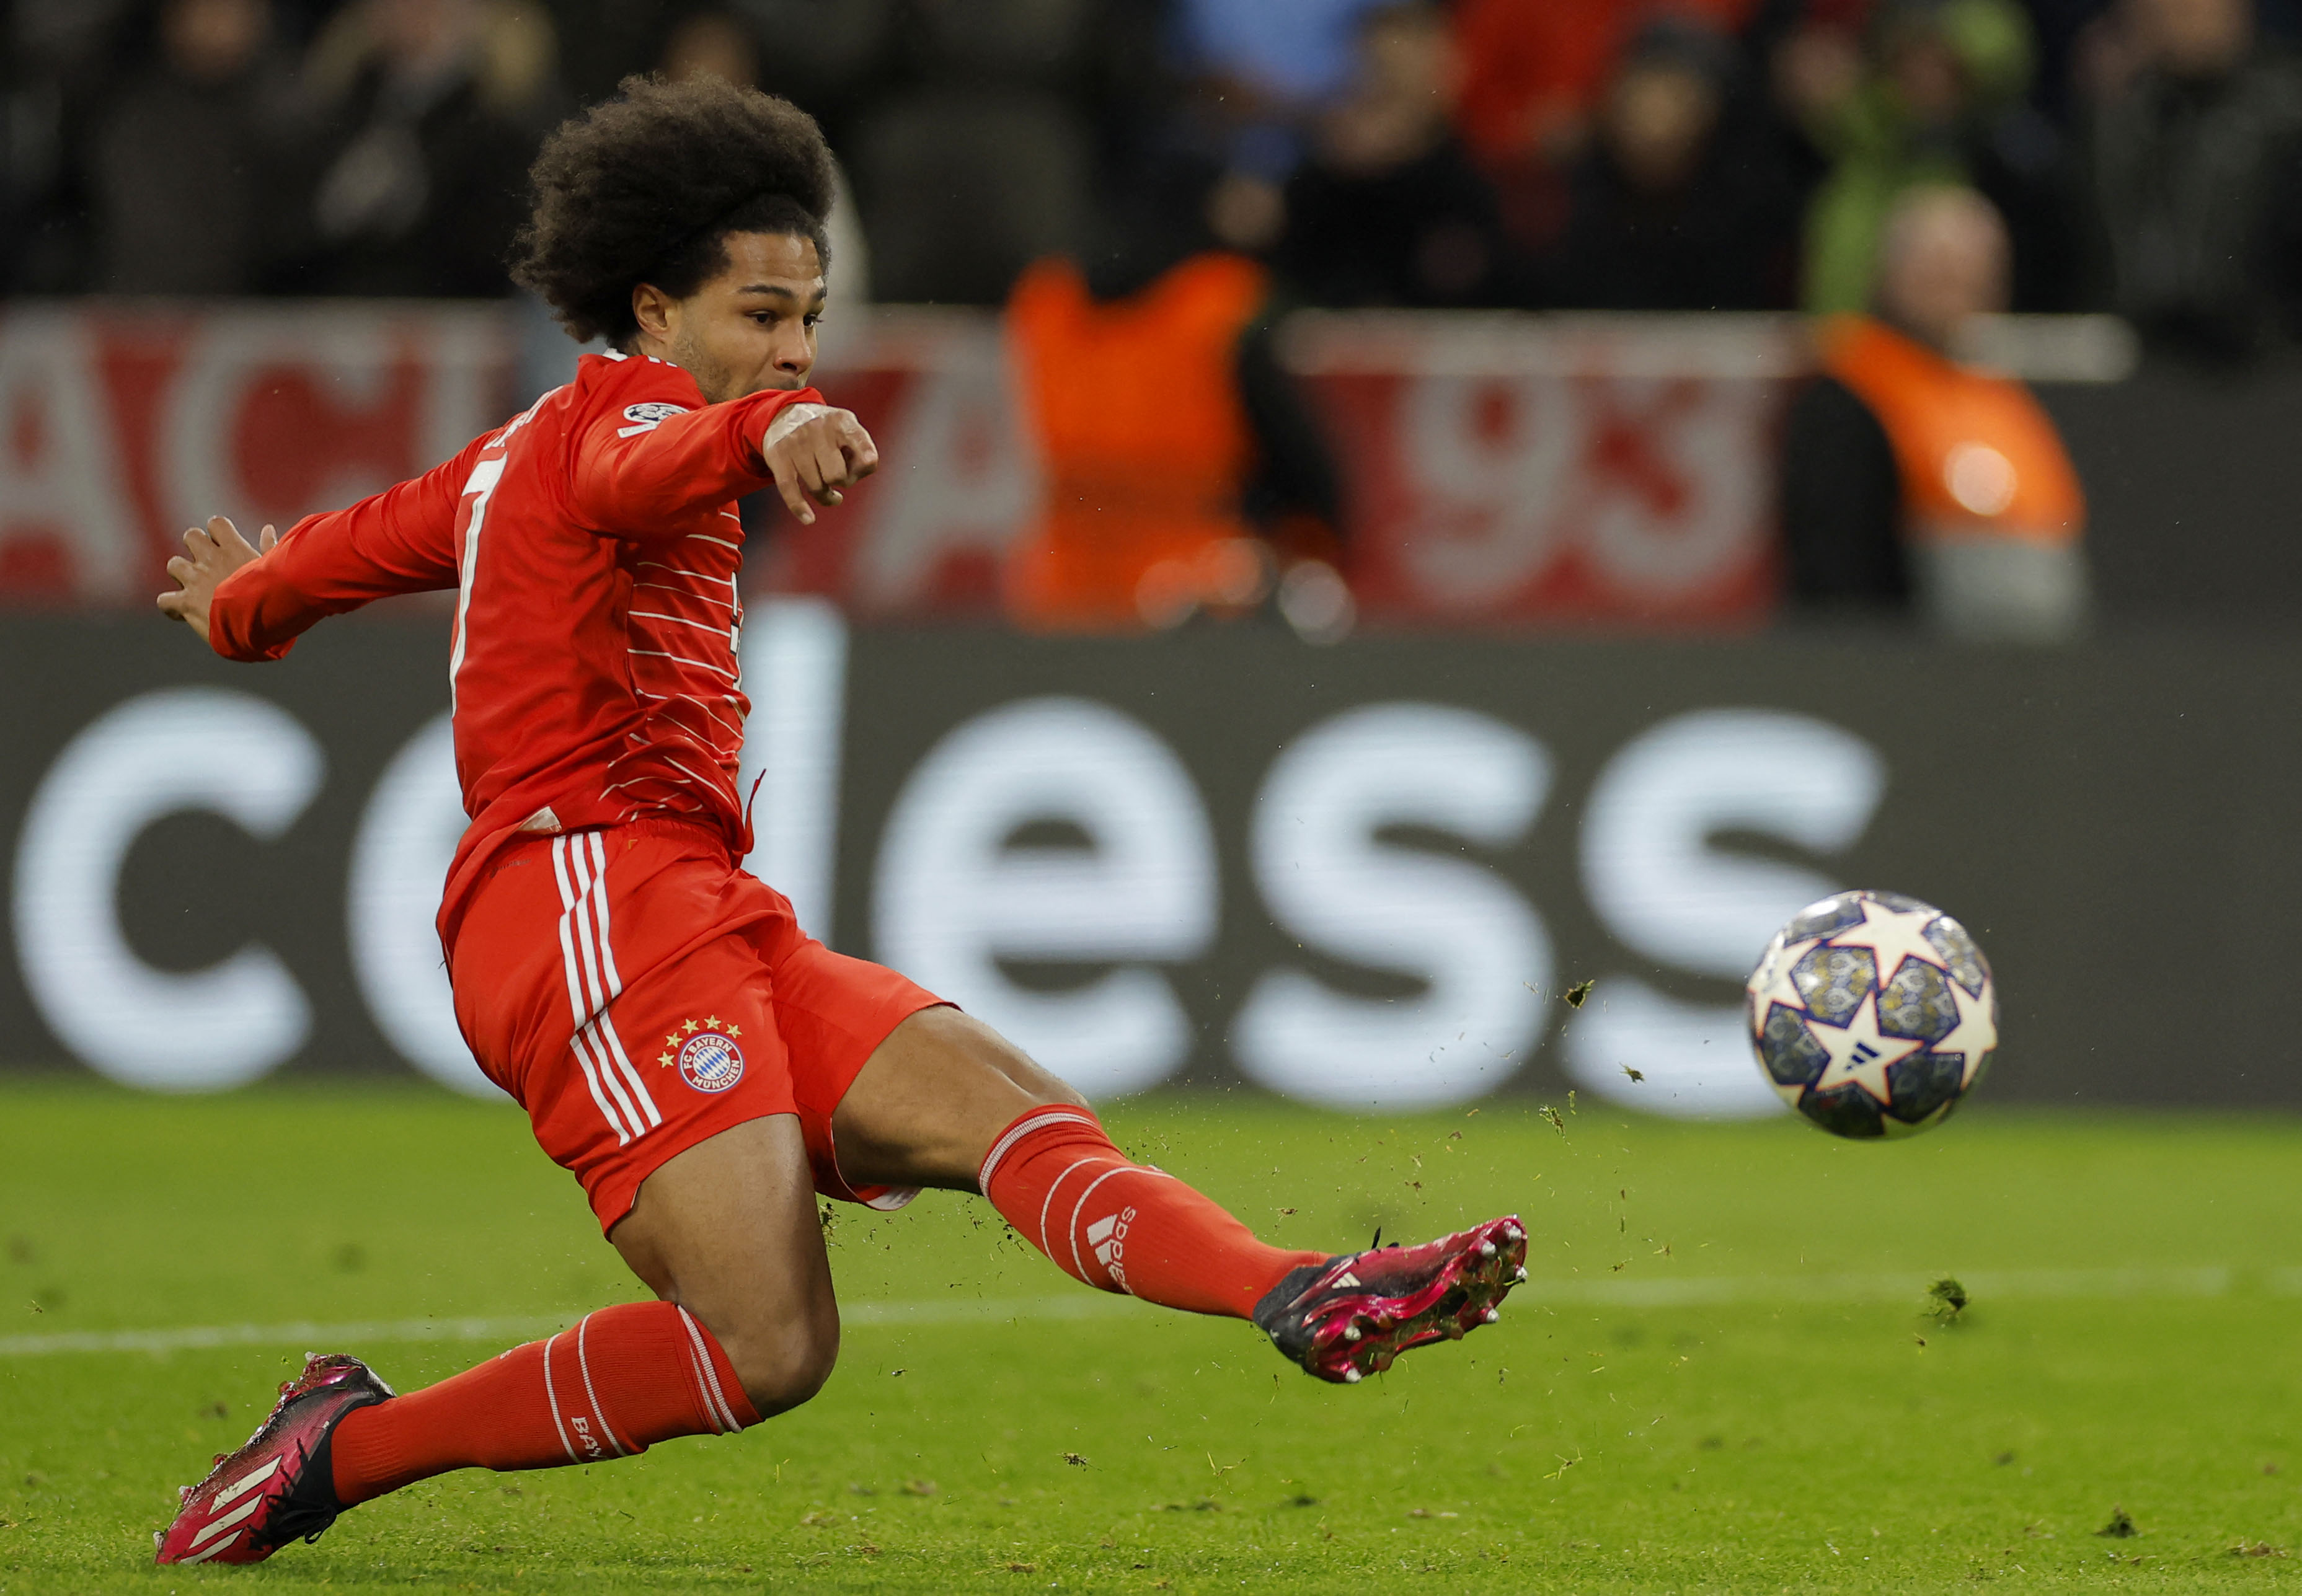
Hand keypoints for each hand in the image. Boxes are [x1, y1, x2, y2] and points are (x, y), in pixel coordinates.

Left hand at [158, 516, 275, 643]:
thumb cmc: (276, 595)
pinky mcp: (186, 603)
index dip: (217, 532)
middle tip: (206, 565)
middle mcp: (211, 560)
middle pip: (191, 536)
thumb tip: (267, 529)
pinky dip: (171, 606)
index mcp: (235, 549)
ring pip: (173, 564)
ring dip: (181, 574)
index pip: (217, 524)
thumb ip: (268, 547)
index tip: (224, 545)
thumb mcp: (275, 568)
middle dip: (195, 548)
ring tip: (194, 588)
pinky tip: (182, 613)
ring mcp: (196, 580)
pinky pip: (164, 601)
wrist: (262, 621)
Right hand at [761, 405, 877, 525]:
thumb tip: (857, 474)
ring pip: (817, 487)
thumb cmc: (825, 431)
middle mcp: (817, 429)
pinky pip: (789, 489)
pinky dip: (799, 508)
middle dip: (843, 482)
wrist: (784, 415)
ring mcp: (796, 442)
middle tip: (839, 476)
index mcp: (841, 421)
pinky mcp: (778, 456)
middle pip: (837, 475)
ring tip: (826, 486)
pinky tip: (809, 519)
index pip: (860, 444)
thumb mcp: (847, 428)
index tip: (867, 464)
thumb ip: (862, 450)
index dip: (866, 460)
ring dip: (825, 494)